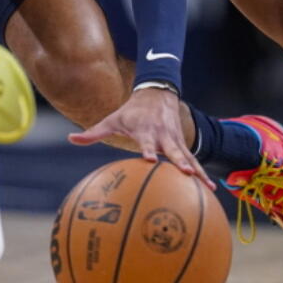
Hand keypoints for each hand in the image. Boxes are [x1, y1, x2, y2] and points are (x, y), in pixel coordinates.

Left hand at [68, 88, 213, 189]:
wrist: (157, 93)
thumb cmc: (130, 112)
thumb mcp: (111, 120)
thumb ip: (93, 133)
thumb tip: (71, 139)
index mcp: (145, 131)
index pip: (146, 142)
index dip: (148, 150)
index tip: (150, 160)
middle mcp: (163, 135)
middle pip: (173, 150)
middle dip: (181, 161)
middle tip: (187, 173)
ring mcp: (175, 140)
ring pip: (188, 157)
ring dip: (198, 171)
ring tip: (208, 187)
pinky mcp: (183, 144)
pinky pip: (194, 160)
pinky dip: (202, 173)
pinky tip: (211, 189)